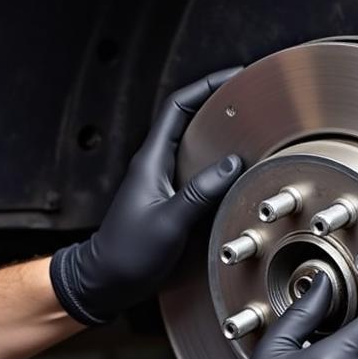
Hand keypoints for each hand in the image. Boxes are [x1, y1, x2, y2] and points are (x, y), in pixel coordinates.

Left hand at [50, 68, 243, 323]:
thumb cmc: (126, 253)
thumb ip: (200, 192)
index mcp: (151, 160)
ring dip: (221, 136)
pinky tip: (236, 173)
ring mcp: (163, 183)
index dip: (206, 87)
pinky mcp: (170, 201)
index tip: (234, 77)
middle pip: (190, 121)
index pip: (178, 108)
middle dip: (220, 106)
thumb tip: (231, 164)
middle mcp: (156, 166)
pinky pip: (198, 174)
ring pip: (196, 148)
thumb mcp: (168, 222)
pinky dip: (218, 166)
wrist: (105, 281)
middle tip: (251, 101)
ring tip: (252, 131)